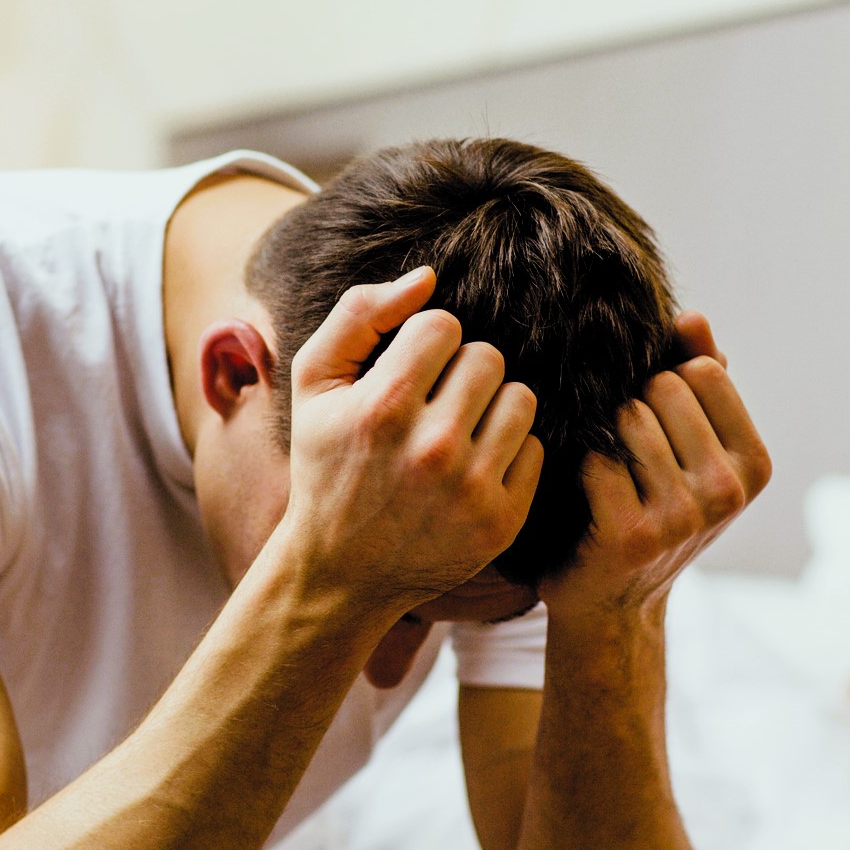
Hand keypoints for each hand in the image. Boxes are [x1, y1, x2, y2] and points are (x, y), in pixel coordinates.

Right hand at [275, 266, 544, 618]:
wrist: (340, 571)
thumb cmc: (327, 465)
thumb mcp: (314, 386)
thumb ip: (359, 316)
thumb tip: (428, 277)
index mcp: (382, 409)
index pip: (444, 325)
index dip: (425, 342)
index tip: (408, 373)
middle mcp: (430, 449)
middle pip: (488, 357)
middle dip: (461, 371)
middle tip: (433, 404)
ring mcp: (470, 490)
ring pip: (520, 398)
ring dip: (492, 406)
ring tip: (457, 430)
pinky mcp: (500, 522)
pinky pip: (534, 449)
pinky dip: (507, 452)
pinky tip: (471, 468)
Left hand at [538, 312, 770, 627]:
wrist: (609, 606)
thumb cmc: (648, 511)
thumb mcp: (689, 449)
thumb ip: (696, 378)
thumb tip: (691, 316)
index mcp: (754, 464)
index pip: (703, 369)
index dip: (665, 383)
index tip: (654, 422)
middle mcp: (729, 490)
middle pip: (663, 387)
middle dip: (633, 405)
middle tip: (624, 454)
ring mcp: (684, 515)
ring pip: (627, 417)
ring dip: (602, 436)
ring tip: (606, 472)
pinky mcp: (633, 533)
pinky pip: (594, 457)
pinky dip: (578, 468)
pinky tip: (583, 497)